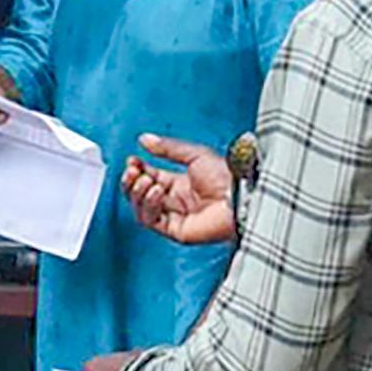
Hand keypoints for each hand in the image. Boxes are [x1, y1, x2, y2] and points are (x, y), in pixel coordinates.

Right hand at [122, 134, 237, 244]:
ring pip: (141, 209)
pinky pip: (151, 221)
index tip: (132, 160)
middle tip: (132, 171)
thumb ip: (167, 148)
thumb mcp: (194, 154)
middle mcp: (177, 201)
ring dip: (137, 193)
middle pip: (142, 195)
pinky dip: (148, 206)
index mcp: (181, 184)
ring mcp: (176, 217)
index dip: (138, 170)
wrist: (239, 196)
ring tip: (145, 181)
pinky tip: (156, 192)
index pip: (150, 178)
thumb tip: (144, 139)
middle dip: (132, 182)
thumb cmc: (226, 177)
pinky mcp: (176, 231)